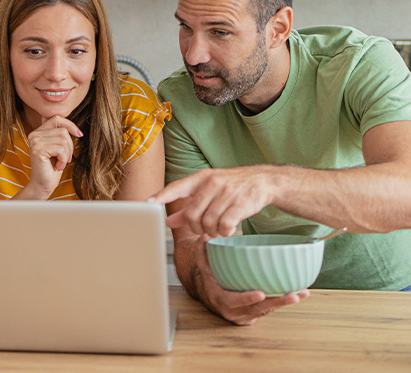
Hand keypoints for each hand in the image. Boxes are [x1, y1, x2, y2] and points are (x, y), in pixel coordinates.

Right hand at [23, 115, 82, 198]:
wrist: (43, 185)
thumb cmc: (52, 167)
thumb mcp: (58, 148)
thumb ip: (60, 135)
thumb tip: (72, 126)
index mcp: (38, 132)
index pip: (57, 118)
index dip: (70, 124)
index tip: (80, 134)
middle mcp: (34, 134)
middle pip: (63, 130)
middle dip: (69, 146)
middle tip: (65, 158)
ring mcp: (35, 141)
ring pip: (63, 139)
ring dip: (66, 154)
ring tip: (60, 163)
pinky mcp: (38, 149)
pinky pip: (61, 149)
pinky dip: (63, 159)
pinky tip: (57, 166)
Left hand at [151, 167, 275, 236]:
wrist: (263, 181)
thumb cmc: (232, 187)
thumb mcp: (208, 191)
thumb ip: (188, 206)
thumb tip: (168, 221)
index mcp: (201, 178)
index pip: (176, 187)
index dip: (161, 196)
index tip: (147, 204)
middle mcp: (212, 183)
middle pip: (191, 215)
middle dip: (196, 227)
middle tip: (205, 228)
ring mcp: (227, 193)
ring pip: (207, 223)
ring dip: (212, 232)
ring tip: (219, 228)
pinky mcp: (240, 204)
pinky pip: (224, 226)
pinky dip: (224, 233)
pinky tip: (228, 229)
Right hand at [189, 234, 306, 324]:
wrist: (212, 296)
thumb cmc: (210, 279)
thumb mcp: (204, 266)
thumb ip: (203, 251)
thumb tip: (205, 236)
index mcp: (221, 299)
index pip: (233, 301)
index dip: (246, 299)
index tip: (260, 293)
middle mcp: (236, 311)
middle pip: (258, 309)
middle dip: (276, 303)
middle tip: (292, 295)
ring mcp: (248, 314)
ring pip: (268, 309)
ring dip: (285, 302)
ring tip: (301, 293)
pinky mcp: (257, 313)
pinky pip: (272, 308)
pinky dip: (285, 301)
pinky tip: (301, 293)